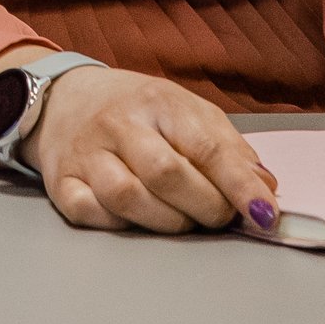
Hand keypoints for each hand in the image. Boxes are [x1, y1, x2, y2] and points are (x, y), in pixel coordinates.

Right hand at [7, 60, 280, 236]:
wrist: (62, 98)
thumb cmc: (136, 110)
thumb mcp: (187, 111)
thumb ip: (227, 148)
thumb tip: (264, 190)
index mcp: (156, 101)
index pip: (205, 146)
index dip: (239, 186)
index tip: (265, 215)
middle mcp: (116, 124)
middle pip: (166, 174)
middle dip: (206, 207)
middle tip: (219, 215)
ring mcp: (84, 154)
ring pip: (127, 198)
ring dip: (168, 221)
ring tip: (183, 218)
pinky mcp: (60, 182)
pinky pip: (91, 214)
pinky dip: (121, 225)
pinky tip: (138, 218)